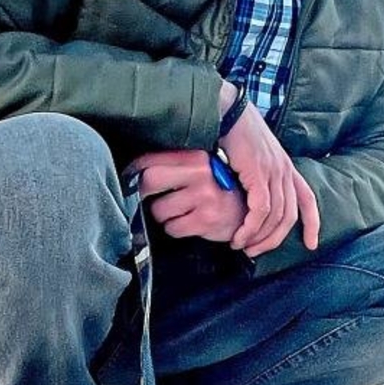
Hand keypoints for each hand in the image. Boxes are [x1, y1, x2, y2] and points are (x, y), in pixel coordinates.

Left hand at [130, 150, 246, 242]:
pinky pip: (173, 228)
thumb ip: (177, 165)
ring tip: (177, 211)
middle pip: (150, 180)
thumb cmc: (220, 190)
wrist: (251, 211)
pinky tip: (188, 223)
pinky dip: (176, 229)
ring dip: (163, 215)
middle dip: (144, 192)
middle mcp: (200, 173)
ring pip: (159, 209)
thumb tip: (137, 170)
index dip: (135, 170)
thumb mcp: (202, 169)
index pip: (152, 159)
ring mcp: (204, 197)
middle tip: (150, 196)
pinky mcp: (206, 220)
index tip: (132, 177)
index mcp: (196, 156)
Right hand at [220, 103, 319, 257]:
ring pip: (275, 217)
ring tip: (242, 247)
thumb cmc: (234, 131)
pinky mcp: (258, 173)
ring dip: (258, 237)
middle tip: (256, 252)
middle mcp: (285, 170)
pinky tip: (239, 236)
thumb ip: (257, 174)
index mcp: (286, 166)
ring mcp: (274, 171)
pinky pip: (260, 210)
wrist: (226, 110)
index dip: (313, 223)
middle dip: (274, 240)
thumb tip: (248, 196)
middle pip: (289, 216)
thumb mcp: (253, 155)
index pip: (307, 198)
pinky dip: (250, 228)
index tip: (311, 244)